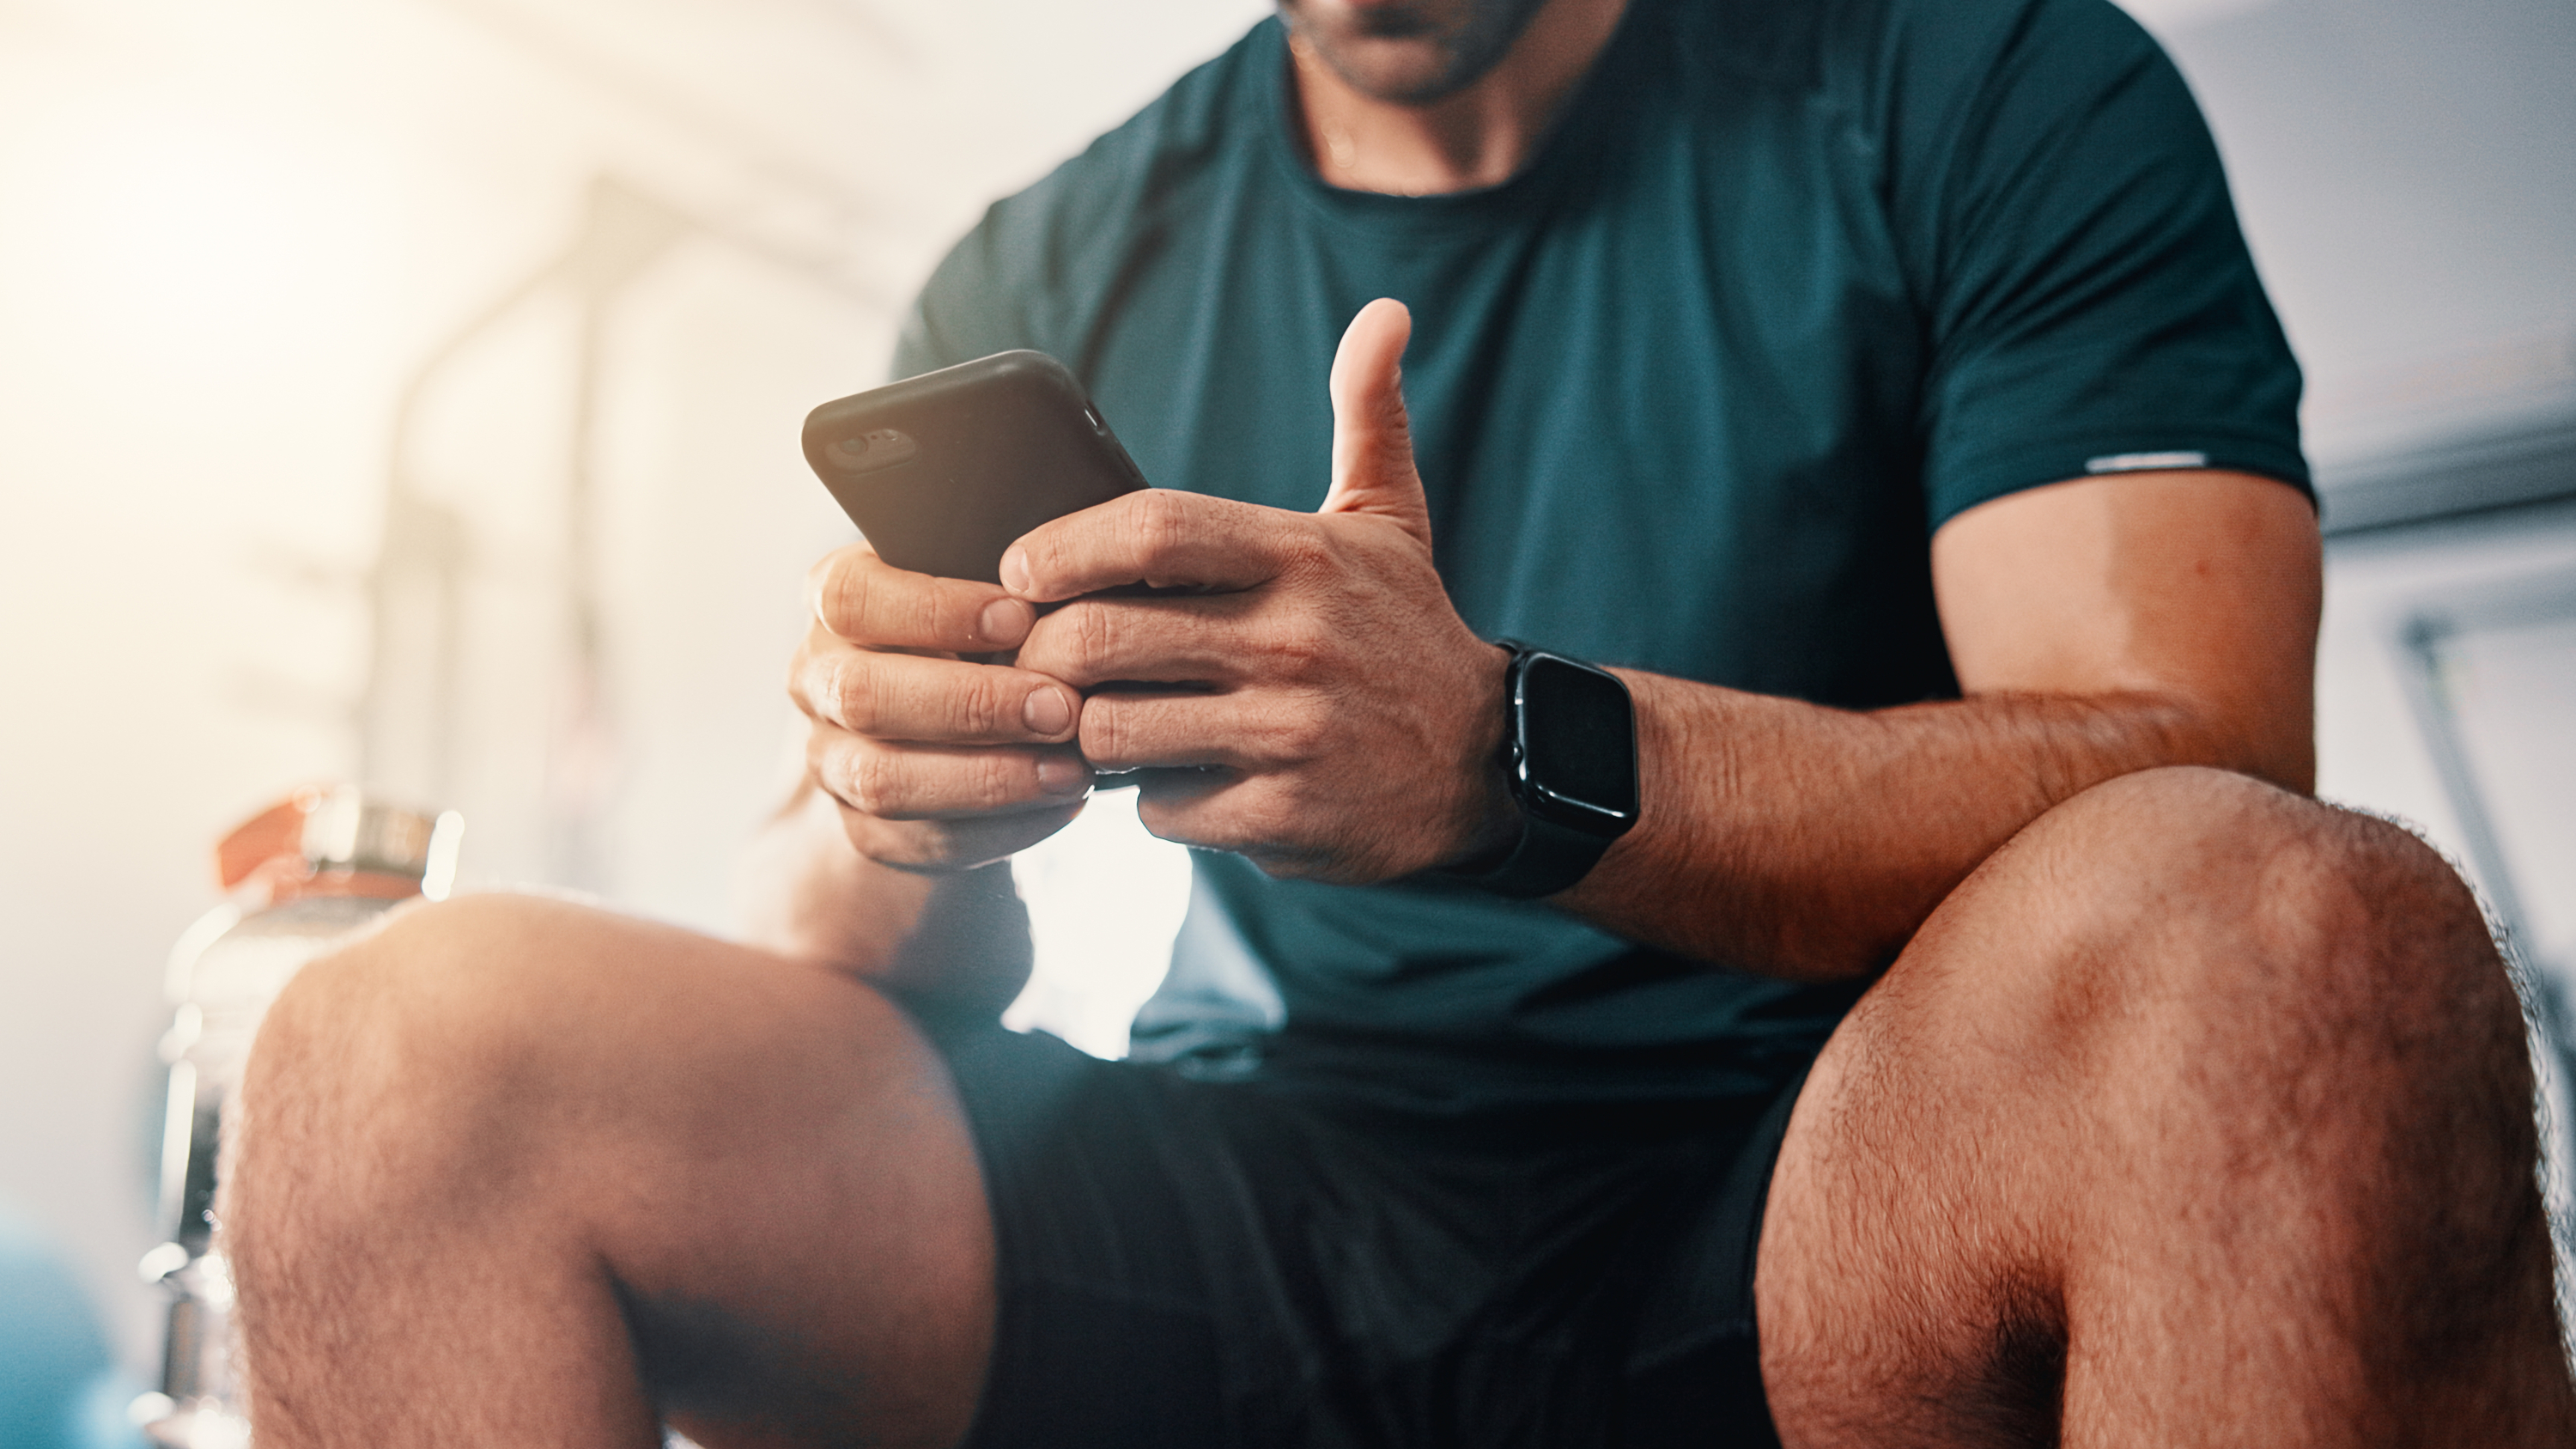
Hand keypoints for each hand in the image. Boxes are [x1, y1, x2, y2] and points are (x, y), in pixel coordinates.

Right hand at [788, 545, 1093, 871]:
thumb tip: (1074, 573)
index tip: (1022, 616)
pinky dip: (1001, 827)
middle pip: (864, 695)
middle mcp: (818, 679)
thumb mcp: (985, 587)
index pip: (852, 599)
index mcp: (834, 600)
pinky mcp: (863, 829)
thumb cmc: (983, 632)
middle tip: (1062, 707)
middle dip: (972, 705)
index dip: (934, 609)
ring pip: (884, 780)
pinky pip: (922, 839)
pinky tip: (1062, 804)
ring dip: (989, 777)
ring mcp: (830, 760)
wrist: (946, 730)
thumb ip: (1009, 579)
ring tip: (1073, 769)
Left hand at [1004, 298, 1515, 882]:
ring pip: (1112, 730)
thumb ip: (1367, 415)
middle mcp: (1294, 639)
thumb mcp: (1390, 522)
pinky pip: (1162, 808)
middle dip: (1045, 656)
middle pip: (1100, 639)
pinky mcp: (1287, 814)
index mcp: (1301, 555)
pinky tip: (1180, 779)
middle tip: (1038, 664)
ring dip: (1090, 734)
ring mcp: (1291, 731)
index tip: (1018, 570)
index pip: (1148, 530)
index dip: (1061, 548)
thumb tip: (1384, 313)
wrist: (1489, 765)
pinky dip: (1153, 800)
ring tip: (1106, 722)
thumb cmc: (1406, 634)